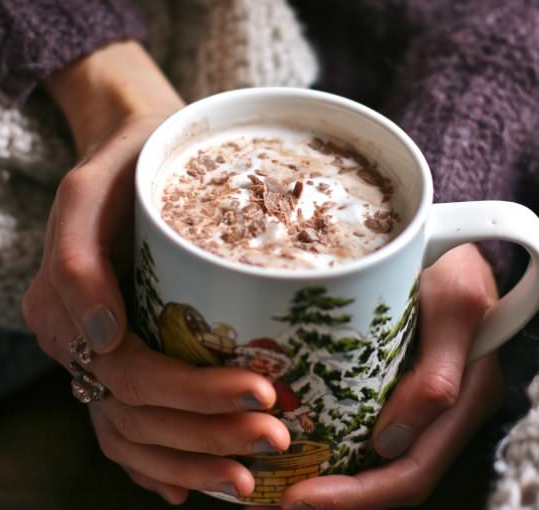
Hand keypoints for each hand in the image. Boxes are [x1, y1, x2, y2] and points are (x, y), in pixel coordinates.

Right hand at [22, 42, 290, 503]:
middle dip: (206, 435)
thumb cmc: (121, 166)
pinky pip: (128, 426)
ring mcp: (96, 355)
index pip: (130, 373)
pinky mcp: (120, 355)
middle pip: (137, 413)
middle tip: (273, 439)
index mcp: (64, 305)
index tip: (260, 394)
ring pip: (132, 434)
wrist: (131, 151)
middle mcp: (77, 339)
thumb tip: (104, 338)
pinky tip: (197, 484)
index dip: (192, 395)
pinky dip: (162, 462)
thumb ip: (79, 261)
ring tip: (250, 478)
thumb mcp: (90, 193)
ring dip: (192, 460)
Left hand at [271, 243, 503, 509]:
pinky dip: (335, 442)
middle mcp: (439, 414)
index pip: (409, 473)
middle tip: (275, 497)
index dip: (358, 497)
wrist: (456, 250)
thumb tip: (390, 443)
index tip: (302, 497)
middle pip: (387, 476)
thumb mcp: (454, 307)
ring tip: (277, 478)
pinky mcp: (398, 382)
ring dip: (330, 476)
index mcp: (459, 404)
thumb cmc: (459, 270)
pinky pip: (367, 425)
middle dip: (334, 498)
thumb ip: (436, 375)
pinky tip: (300, 435)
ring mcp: (418, 400)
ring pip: (376, 458)